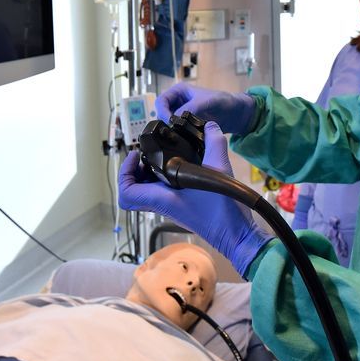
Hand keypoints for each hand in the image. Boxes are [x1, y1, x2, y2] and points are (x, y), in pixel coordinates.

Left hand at [119, 121, 271, 275]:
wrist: (235, 234)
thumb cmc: (223, 211)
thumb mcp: (220, 170)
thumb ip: (214, 143)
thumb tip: (210, 126)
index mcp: (163, 198)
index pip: (126, 194)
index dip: (124, 173)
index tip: (136, 156)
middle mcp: (162, 204)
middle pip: (133, 189)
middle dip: (135, 170)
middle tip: (146, 154)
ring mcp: (170, 206)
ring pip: (146, 190)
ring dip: (148, 173)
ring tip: (162, 155)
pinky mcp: (179, 206)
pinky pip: (160, 191)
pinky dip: (162, 177)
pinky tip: (180, 165)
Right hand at [156, 83, 256, 134]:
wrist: (236, 114)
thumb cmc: (223, 101)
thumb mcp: (207, 102)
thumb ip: (191, 108)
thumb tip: (175, 119)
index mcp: (179, 91)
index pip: (161, 101)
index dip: (162, 112)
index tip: (170, 122)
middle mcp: (177, 102)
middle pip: (161, 114)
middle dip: (166, 122)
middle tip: (174, 132)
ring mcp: (181, 115)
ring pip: (168, 124)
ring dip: (171, 130)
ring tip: (179, 136)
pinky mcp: (186, 126)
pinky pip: (176, 131)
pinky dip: (178, 135)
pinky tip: (184, 140)